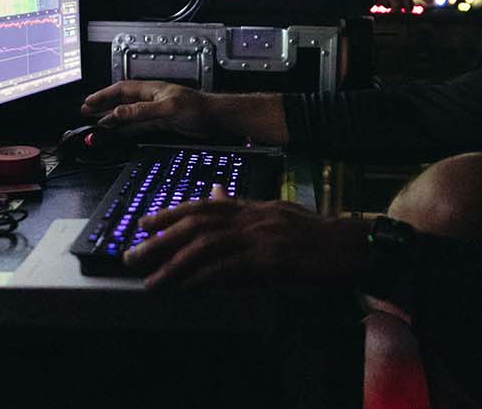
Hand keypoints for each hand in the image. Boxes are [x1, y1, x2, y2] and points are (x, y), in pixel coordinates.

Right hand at [80, 80, 219, 139]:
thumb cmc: (198, 108)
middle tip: (86, 112)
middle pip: (122, 101)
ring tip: (98, 125)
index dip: (103, 95)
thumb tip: (119, 112)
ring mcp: (156, 110)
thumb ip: (142, 111)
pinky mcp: (162, 122)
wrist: (216, 119)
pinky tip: (120, 133)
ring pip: (129, 114)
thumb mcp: (167, 108)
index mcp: (151, 90)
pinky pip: (138, 125)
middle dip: (103, 106)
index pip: (121, 90)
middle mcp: (151, 98)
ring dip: (113, 119)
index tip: (88, 102)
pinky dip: (126, 129)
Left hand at [123, 185, 369, 288]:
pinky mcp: (271, 259)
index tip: (142, 223)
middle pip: (195, 225)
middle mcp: (251, 216)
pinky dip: (205, 279)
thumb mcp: (274, 211)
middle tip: (132, 255)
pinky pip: (231, 269)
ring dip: (174, 266)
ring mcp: (261, 236)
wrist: (348, 245)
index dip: (169, 214)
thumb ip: (241, 205)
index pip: (202, 205)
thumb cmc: (313, 233)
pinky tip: (187, 289)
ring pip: (207, 247)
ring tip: (152, 282)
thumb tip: (212, 191)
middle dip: (159, 240)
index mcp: (250, 206)